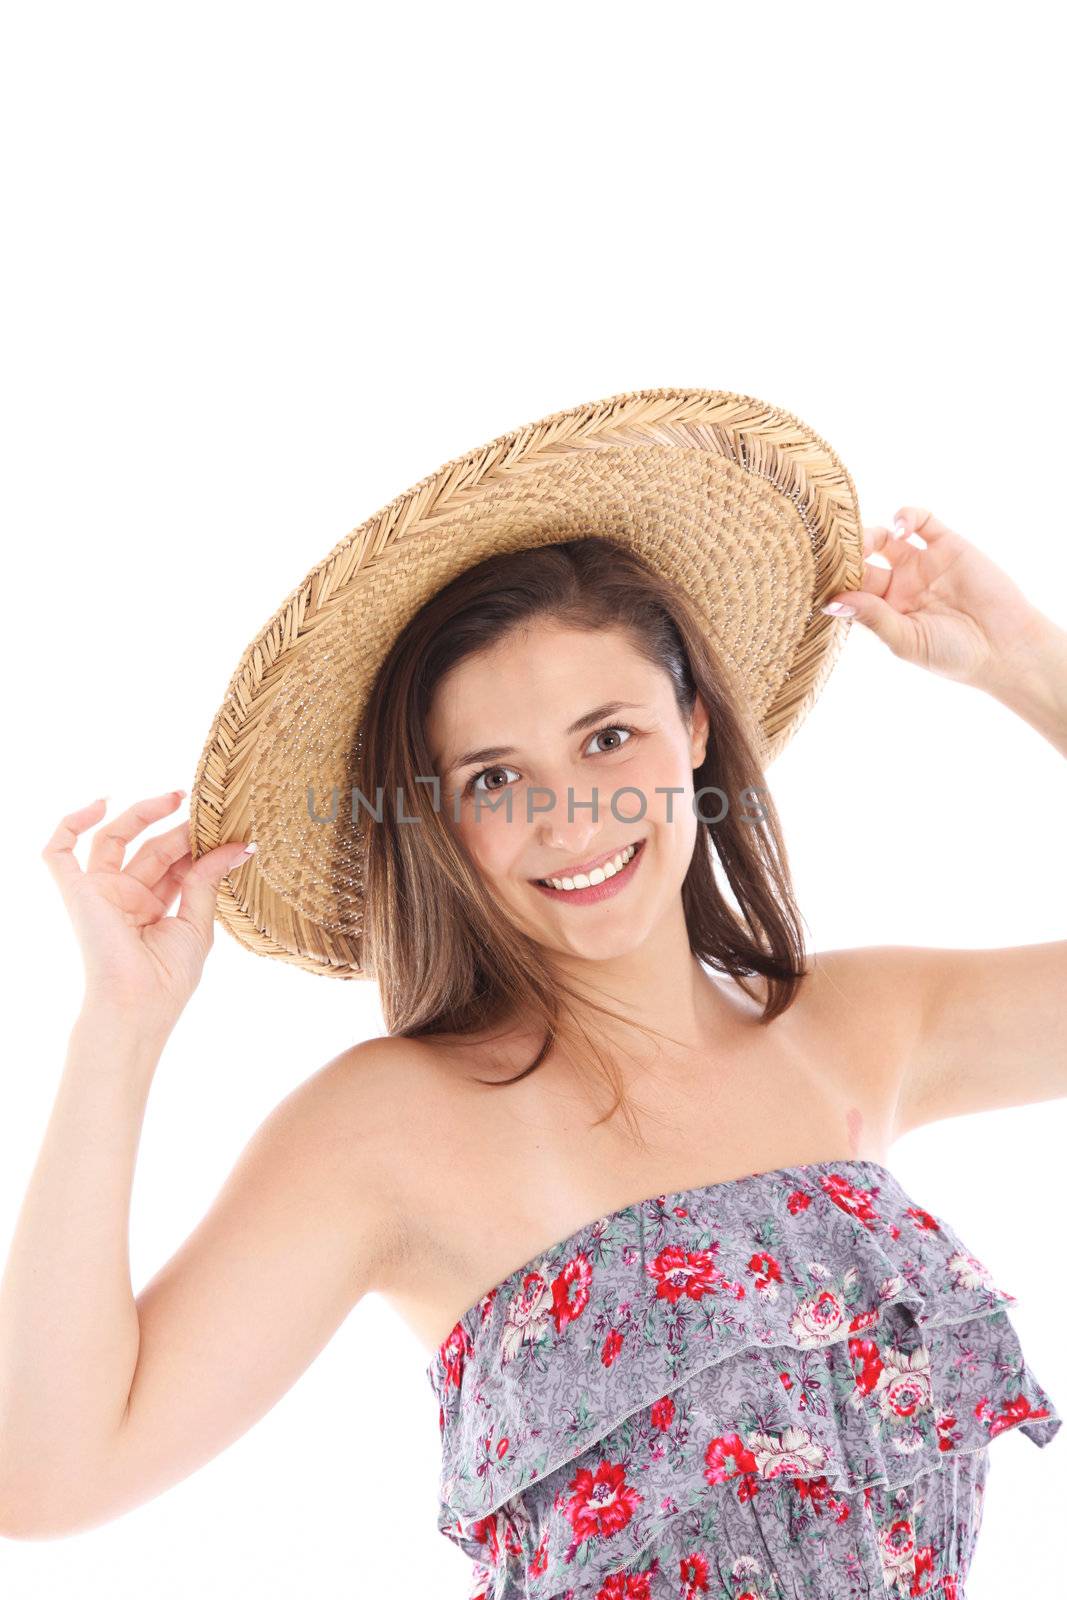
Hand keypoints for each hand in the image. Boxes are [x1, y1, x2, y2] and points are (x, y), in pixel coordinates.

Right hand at [41, 791, 255, 1030]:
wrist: (137, 1004)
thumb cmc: (167, 978)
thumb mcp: (197, 924)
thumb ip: (209, 880)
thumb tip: (240, 846)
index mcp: (153, 909)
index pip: (175, 866)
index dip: (198, 846)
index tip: (229, 832)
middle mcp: (126, 898)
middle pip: (151, 848)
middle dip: (179, 829)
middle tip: (206, 812)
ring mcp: (100, 893)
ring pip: (115, 839)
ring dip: (143, 814)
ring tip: (177, 797)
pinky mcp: (77, 893)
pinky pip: (58, 853)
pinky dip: (70, 824)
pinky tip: (99, 803)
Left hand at [821, 507, 1044, 690]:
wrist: (1006, 647)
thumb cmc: (954, 655)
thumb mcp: (906, 640)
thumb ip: (872, 617)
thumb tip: (831, 603)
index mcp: (884, 611)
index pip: (849, 589)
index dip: (834, 581)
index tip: (816, 577)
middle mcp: (899, 585)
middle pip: (861, 560)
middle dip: (846, 555)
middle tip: (836, 554)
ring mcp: (922, 563)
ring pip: (884, 536)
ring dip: (868, 533)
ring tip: (865, 542)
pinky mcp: (947, 544)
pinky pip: (921, 520)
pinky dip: (905, 515)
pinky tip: (900, 528)